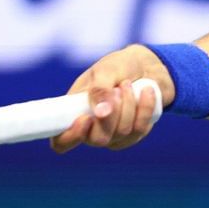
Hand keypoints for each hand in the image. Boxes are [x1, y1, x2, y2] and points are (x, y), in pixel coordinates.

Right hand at [49, 44, 171, 153]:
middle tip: (116, 90)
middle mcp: (91, 128)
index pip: (61, 140)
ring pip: (121, 133)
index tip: (87, 118)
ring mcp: (113, 135)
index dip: (70, 137)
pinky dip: (144, 108)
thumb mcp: (106, 70)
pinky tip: (146, 92)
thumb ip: (99, 90)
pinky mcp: (133, 135)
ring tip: (128, 84)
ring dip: (129, 104)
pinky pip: (139, 130)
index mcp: (74, 112)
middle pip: (97, 139)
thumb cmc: (119, 66)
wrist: (147, 66)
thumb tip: (100, 114)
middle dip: (111, 113)